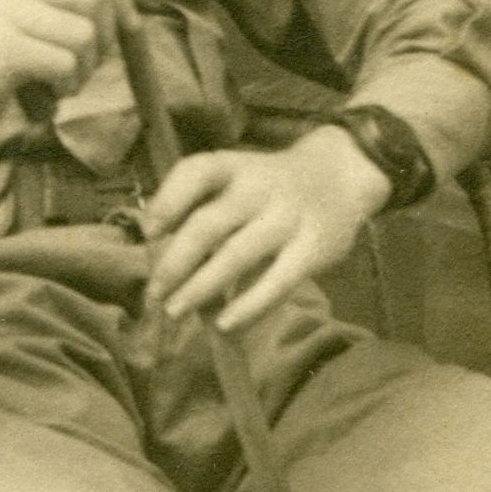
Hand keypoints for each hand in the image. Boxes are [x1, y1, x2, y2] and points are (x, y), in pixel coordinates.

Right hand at [0, 0, 125, 174]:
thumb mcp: (29, 9)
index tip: (125, 27)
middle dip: (106, 35)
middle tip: (83, 63)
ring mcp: (0, 7)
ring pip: (84, 32)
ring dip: (85, 68)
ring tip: (60, 81)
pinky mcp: (1, 46)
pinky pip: (65, 63)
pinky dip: (66, 86)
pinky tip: (46, 94)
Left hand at [143, 125, 391, 334]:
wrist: (341, 175)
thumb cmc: (269, 187)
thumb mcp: (236, 180)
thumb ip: (202, 210)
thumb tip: (159, 263)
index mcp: (232, 167)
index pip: (196, 172)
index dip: (168, 201)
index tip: (149, 231)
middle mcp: (258, 188)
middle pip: (208, 225)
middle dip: (174, 263)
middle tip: (153, 295)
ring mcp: (287, 218)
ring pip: (237, 256)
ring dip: (200, 288)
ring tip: (175, 311)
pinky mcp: (313, 248)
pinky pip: (276, 282)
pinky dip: (248, 306)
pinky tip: (225, 325)